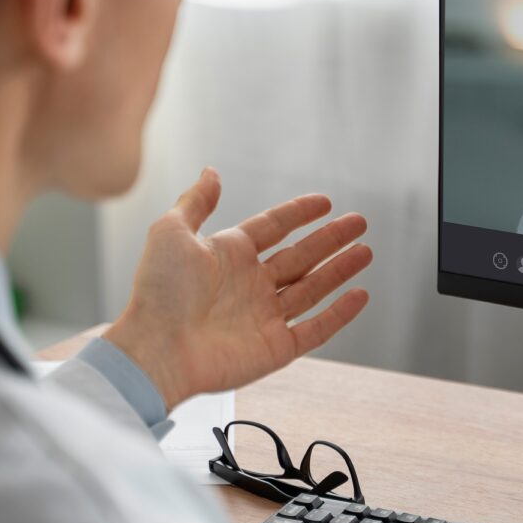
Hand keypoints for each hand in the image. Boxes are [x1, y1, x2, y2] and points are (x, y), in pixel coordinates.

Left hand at [104, 168, 371, 407]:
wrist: (156, 350)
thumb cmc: (158, 292)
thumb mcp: (171, 232)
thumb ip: (196, 201)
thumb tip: (212, 172)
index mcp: (228, 256)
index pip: (273, 228)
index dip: (299, 213)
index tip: (325, 202)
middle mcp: (249, 285)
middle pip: (300, 256)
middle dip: (331, 239)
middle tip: (359, 222)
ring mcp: (264, 317)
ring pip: (313, 289)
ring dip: (340, 270)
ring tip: (366, 251)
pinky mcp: (275, 348)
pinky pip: (315, 329)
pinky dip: (339, 314)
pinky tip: (360, 295)